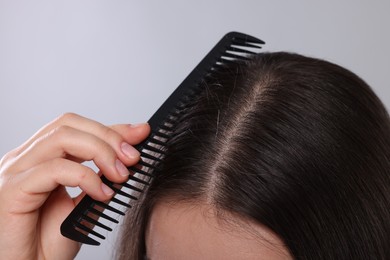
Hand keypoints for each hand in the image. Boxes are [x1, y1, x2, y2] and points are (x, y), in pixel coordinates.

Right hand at [0, 113, 149, 259]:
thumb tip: (131, 147)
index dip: (112, 128)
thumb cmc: (51, 240)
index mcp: (42, 157)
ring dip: (100, 152)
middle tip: (133, 158)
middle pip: (69, 124)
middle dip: (108, 137)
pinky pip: (54, 168)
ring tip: (120, 176)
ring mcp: (17, 170)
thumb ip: (105, 172)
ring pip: (62, 138)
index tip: (141, 134)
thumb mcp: (89, 199)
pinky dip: (85, 176)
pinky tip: (101, 193)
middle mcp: (27, 157)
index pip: (77, 126)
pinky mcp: (13, 189)